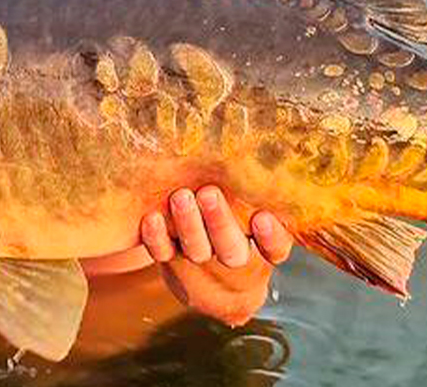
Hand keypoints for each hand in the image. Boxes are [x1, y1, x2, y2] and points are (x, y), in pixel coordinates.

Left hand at [140, 186, 293, 325]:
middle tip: (208, 193)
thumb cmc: (241, 224)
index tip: (262, 218)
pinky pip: (163, 254)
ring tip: (180, 197)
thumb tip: (265, 148)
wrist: (214, 279)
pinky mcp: (173, 261)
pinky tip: (152, 218)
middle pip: (231, 250)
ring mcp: (202, 262)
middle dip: (219, 222)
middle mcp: (235, 257)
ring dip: (188, 225)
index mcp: (264, 248)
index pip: (275, 247)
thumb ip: (259, 192)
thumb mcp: (258, 213)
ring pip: (197, 251)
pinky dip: (156, 238)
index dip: (270, 236)